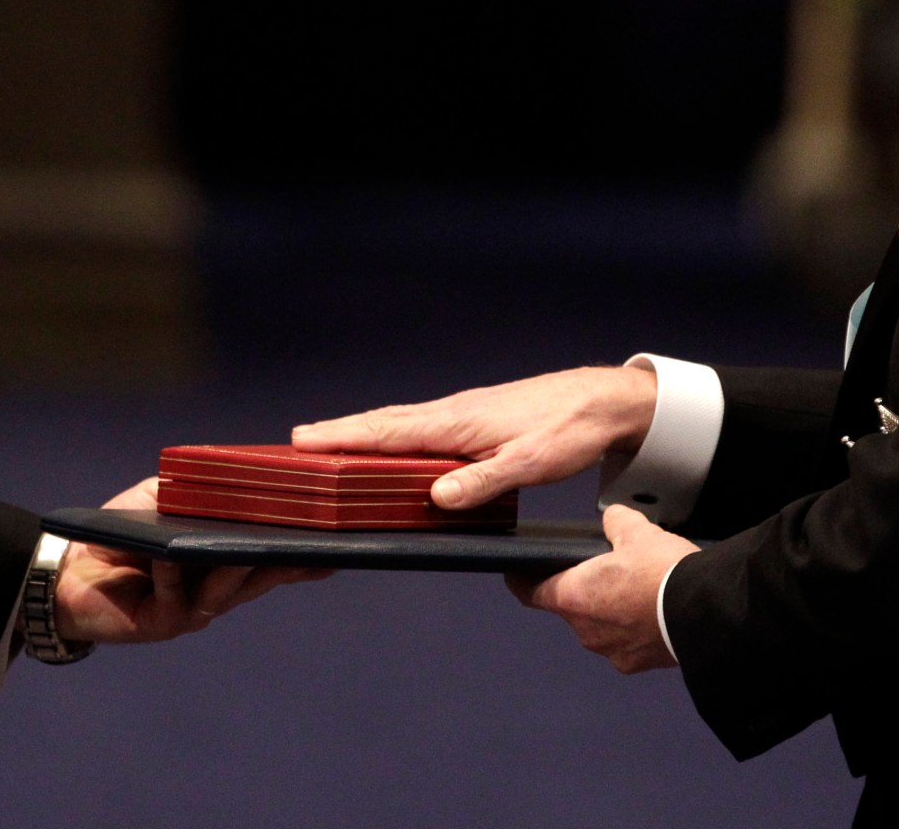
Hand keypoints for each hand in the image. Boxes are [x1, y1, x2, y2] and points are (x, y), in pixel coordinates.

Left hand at [52, 477, 332, 643]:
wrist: (67, 572)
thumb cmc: (119, 534)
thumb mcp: (160, 500)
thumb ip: (194, 490)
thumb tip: (233, 471)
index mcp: (220, 566)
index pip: (268, 561)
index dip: (300, 556)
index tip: (332, 546)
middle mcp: (213, 593)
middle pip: (259, 578)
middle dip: (286, 563)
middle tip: (313, 547)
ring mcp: (190, 611)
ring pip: (226, 590)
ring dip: (239, 567)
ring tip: (254, 546)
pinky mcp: (161, 622)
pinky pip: (176, 597)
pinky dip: (175, 573)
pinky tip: (173, 554)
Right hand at [291, 365, 658, 509]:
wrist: (602, 401)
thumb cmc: (568, 429)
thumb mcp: (530, 463)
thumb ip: (483, 481)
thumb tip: (436, 496)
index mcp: (457, 422)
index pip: (388, 431)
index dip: (344, 436)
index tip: (304, 440)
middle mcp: (452, 413)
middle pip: (383, 423)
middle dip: (339, 432)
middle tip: (296, 443)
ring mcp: (462, 414)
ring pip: (400, 424)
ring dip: (362, 433)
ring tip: (328, 445)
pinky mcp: (474, 420)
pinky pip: (420, 428)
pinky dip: (392, 435)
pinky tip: (390, 448)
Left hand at [507, 504, 698, 673]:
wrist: (707, 613)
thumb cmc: (667, 575)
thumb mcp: (637, 531)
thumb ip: (616, 522)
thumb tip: (614, 519)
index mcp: (574, 596)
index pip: (530, 592)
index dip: (522, 581)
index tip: (517, 574)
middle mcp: (586, 630)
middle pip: (570, 607)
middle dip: (583, 590)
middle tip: (604, 571)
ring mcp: (610, 650)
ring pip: (598, 626)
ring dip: (609, 611)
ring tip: (635, 589)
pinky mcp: (635, 663)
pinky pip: (624, 642)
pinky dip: (632, 629)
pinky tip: (651, 611)